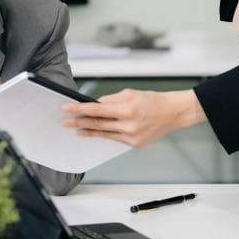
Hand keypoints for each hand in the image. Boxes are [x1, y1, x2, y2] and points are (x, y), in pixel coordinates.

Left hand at [60, 89, 206, 147]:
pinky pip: (114, 139)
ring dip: (88, 131)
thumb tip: (94, 104)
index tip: (66, 108)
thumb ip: (110, 100)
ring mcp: (132, 137)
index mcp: (128, 109)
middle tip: (65, 121)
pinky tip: (93, 132)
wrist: (173, 113)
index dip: (79, 110)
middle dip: (79, 122)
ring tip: (75, 128)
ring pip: (104, 134)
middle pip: (97, 124)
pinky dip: (103, 134)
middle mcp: (130, 125)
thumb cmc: (153, 101)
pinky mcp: (135, 144)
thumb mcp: (130, 93)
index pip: (97, 110)